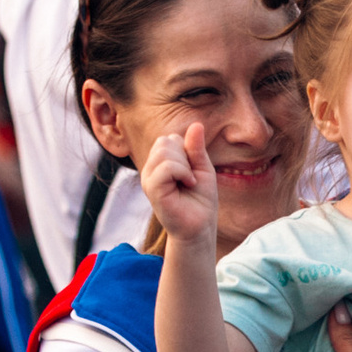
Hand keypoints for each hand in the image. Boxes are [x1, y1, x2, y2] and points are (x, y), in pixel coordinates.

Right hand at [141, 122, 219, 246]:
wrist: (200, 227)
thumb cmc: (201, 200)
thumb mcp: (203, 168)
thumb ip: (197, 147)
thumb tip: (196, 124)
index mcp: (160, 163)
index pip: (170, 138)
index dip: (188, 150)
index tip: (193, 171)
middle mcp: (151, 169)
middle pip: (165, 141)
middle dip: (185, 155)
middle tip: (191, 177)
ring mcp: (149, 179)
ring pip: (164, 150)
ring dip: (185, 165)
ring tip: (189, 182)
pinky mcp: (152, 189)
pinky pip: (166, 166)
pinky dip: (182, 172)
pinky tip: (188, 184)